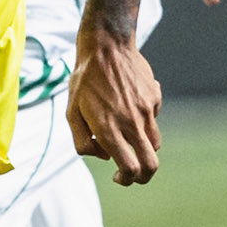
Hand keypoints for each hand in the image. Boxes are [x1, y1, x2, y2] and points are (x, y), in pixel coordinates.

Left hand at [67, 30, 161, 186]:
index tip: (118, 176)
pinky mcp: (155, 97)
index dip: (126, 179)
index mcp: (110, 129)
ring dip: (142, 147)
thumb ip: (84, 142)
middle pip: (151, 165)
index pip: (131, 168)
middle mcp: (131, 123)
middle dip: (144, 176)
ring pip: (154, 143)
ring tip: (125, 133)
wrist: (105, 46)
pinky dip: (144, 121)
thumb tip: (104, 155)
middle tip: (132, 172)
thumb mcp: (71, 113)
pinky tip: (129, 105)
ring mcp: (146, 110)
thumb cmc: (84, 81)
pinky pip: (153, 118)